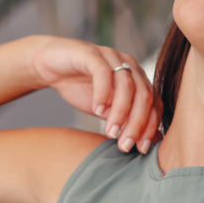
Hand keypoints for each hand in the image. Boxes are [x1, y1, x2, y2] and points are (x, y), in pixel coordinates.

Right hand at [26, 36, 161, 153]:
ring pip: (126, 85)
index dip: (150, 127)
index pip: (153, 103)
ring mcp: (111, 57)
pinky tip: (97, 110)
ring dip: (120, 112)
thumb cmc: (80, 87)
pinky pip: (102, 73)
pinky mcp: (91, 53)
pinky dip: (103, 93)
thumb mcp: (105, 110)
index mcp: (137, 78)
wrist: (50, 66)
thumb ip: (123, 120)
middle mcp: (129, 65)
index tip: (142, 149)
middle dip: (137, 124)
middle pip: (144, 95)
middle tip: (126, 145)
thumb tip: (142, 143)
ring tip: (111, 132)